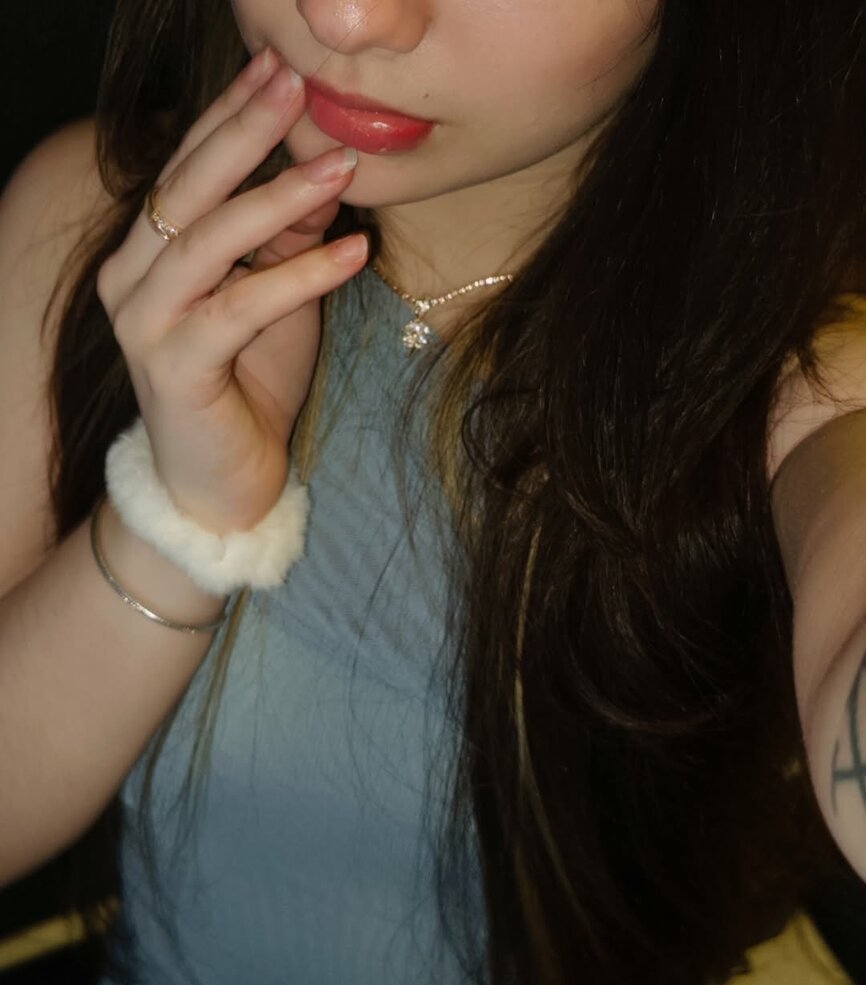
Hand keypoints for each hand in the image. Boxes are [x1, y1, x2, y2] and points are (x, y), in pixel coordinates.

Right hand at [96, 46, 367, 534]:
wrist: (222, 484)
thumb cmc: (247, 387)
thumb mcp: (277, 300)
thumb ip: (288, 240)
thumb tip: (325, 174)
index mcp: (152, 252)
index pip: (189, 168)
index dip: (231, 115)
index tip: (280, 68)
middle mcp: (133, 277)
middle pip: (188, 188)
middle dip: (244, 131)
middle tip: (296, 85)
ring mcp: (145, 323)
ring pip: (208, 241)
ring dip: (278, 200)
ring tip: (341, 166)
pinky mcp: (174, 368)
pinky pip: (239, 308)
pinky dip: (298, 278)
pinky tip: (352, 253)